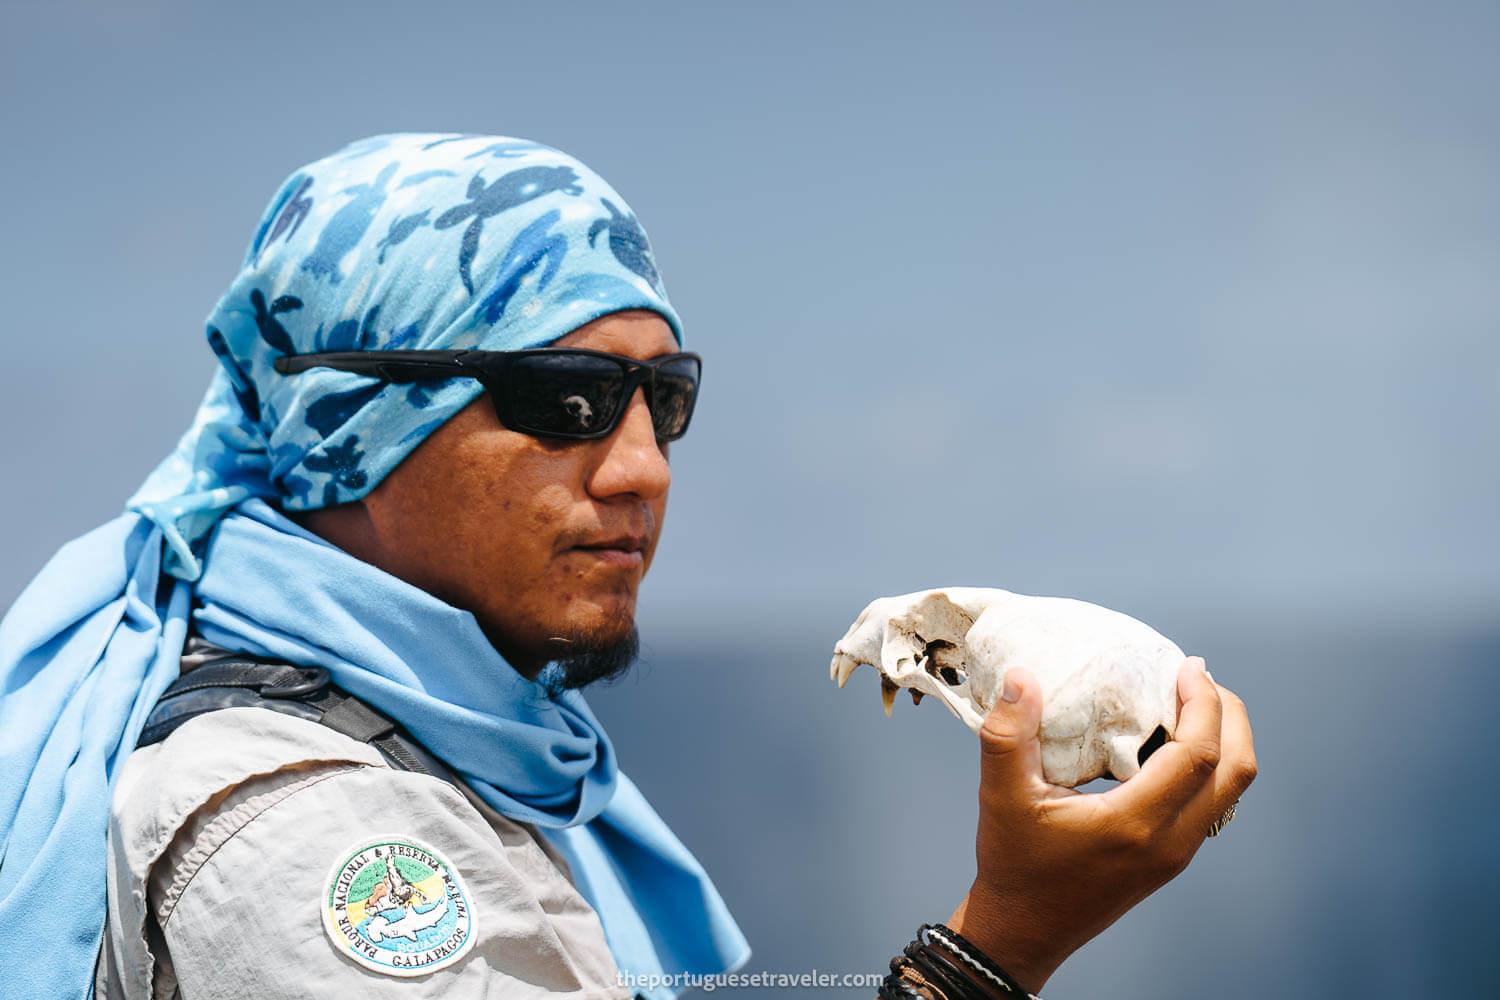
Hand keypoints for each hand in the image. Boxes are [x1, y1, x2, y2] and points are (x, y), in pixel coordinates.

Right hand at [948, 658, 1256, 992]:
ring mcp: (1176, 854)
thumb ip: (1008, 734)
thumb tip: (1020, 675)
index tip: (1187, 665)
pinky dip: (1207, 764)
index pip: (1198, 754)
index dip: (1203, 702)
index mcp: (1136, 824)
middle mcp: (1170, 842)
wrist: (1024, 932)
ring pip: (1231, 790)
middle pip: (1236, 770)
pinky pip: (1211, 803)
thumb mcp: (1001, 796)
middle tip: (1198, 677)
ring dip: (1223, 740)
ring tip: (1189, 702)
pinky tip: (1170, 743)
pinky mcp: (1171, 859)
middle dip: (1229, 715)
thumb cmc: (1014, 865)